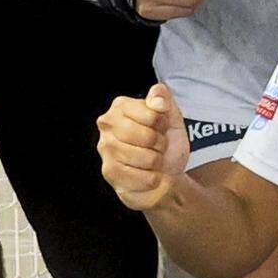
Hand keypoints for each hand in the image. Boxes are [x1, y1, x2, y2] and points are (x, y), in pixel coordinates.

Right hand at [98, 84, 187, 216]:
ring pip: (145, 158)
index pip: (152, 115)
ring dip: (157, 162)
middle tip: (158, 146)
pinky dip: (152, 178)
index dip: (163, 125)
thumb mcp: (172, 117)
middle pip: (147, 137)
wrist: (166, 174)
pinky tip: (147, 174)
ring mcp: (105, 148)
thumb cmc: (166, 143)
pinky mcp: (108, 171)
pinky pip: (140, 176)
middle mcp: (107, 124)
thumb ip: (164, 99)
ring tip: (152, 159)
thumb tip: (156, 100)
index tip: (161, 128)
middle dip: (161, 144)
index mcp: (121, 106)